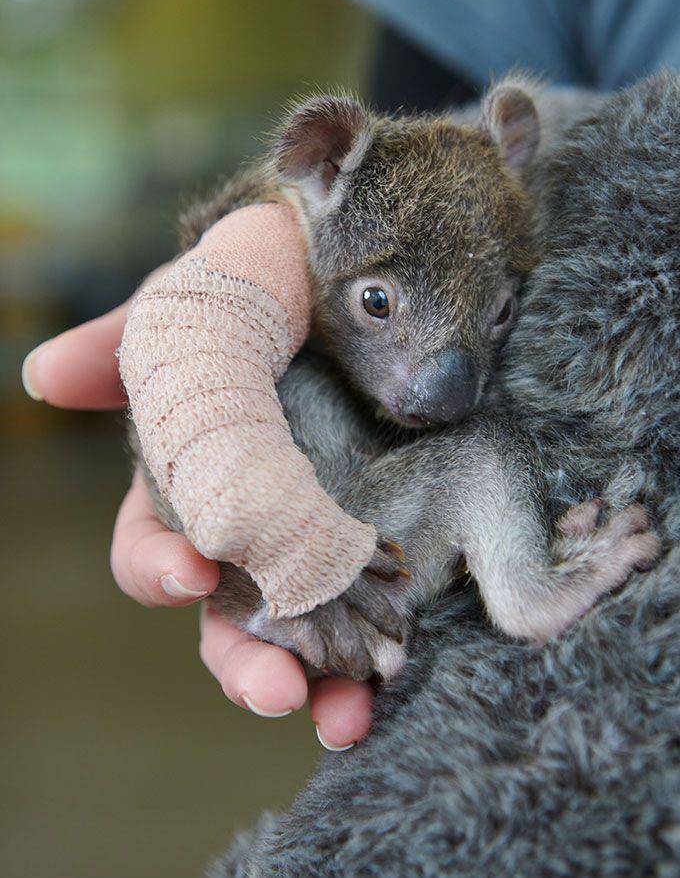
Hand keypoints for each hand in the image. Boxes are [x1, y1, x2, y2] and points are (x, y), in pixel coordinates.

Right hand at [21, 287, 373, 749]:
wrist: (341, 279)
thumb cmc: (243, 296)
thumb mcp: (178, 316)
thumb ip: (115, 350)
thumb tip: (40, 378)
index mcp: (184, 493)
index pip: (152, 552)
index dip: (160, 571)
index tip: (192, 572)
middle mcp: (244, 535)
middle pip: (228, 623)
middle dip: (245, 664)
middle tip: (272, 689)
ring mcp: (311, 547)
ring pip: (302, 639)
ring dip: (316, 689)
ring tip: (344, 719)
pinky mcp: (374, 549)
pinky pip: (371, 616)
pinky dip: (376, 660)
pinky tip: (390, 686)